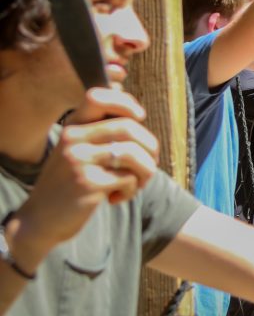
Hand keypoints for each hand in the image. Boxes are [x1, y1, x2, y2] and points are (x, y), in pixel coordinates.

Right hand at [12, 88, 158, 266]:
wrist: (41, 219)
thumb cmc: (70, 182)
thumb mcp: (78, 150)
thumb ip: (100, 130)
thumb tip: (134, 105)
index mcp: (72, 126)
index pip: (98, 96)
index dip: (126, 102)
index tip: (139, 117)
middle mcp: (73, 139)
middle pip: (129, 127)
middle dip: (150, 147)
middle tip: (148, 164)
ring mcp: (79, 160)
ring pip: (134, 153)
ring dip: (146, 170)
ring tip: (137, 183)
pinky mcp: (88, 183)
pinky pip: (129, 178)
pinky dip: (131, 190)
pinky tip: (116, 198)